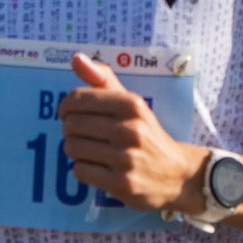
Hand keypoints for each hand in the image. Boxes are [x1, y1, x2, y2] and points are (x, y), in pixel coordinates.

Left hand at [56, 54, 206, 214]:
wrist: (177, 174)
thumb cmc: (146, 134)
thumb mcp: (131, 104)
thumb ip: (103, 80)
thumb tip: (76, 58)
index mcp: (132, 105)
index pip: (77, 99)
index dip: (65, 107)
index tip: (68, 113)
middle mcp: (130, 130)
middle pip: (71, 125)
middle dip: (70, 130)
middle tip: (83, 135)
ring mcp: (126, 158)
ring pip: (72, 148)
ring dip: (75, 150)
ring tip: (92, 151)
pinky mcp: (122, 183)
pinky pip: (80, 171)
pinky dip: (83, 169)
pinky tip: (99, 167)